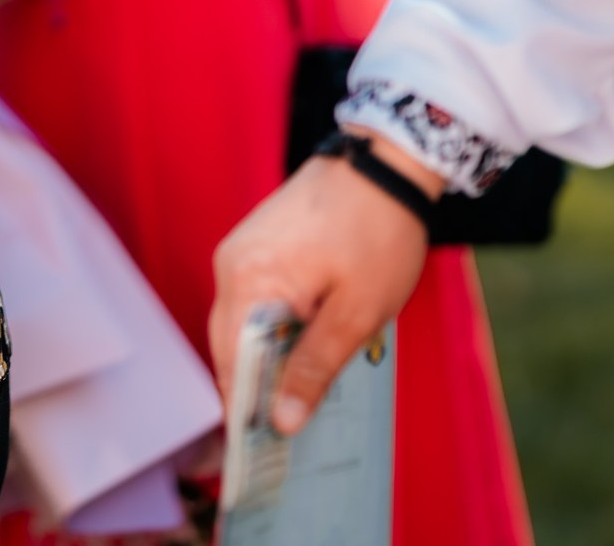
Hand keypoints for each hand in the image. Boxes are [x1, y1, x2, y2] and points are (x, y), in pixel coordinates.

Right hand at [210, 135, 433, 434]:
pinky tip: (298, 346)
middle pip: (228, 347)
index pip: (231, 366)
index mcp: (249, 283)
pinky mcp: (254, 242)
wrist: (385, 161)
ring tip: (297, 394)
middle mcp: (231, 265)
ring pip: (238, 324)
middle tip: (286, 430)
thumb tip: (282, 421)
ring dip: (263, 358)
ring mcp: (239, 250)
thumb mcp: (357, 312)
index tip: (262, 452)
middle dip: (253, 389)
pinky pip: (249, 299)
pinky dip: (267, 329)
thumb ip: (315, 368)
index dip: (245, 411)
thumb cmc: (377, 234)